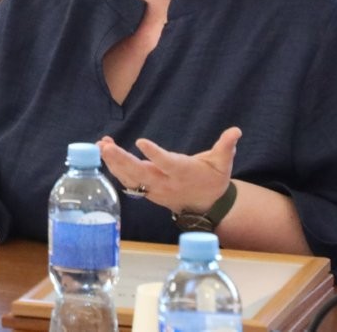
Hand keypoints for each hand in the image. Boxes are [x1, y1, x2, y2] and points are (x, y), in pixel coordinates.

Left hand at [98, 127, 240, 213]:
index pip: (167, 163)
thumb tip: (236, 131)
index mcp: (183, 173)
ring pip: (130, 178)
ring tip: (101, 145)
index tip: (141, 142)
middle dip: (122, 160)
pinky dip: (114, 167)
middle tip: (106, 147)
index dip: (154, 154)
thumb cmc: (213, 179)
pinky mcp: (146, 191)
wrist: (205, 205)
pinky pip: (126, 181)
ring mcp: (153, 189)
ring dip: (113, 163)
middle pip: (140, 173)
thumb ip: (226, 147)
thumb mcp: (223, 164)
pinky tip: (104, 151)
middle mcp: (165, 182)